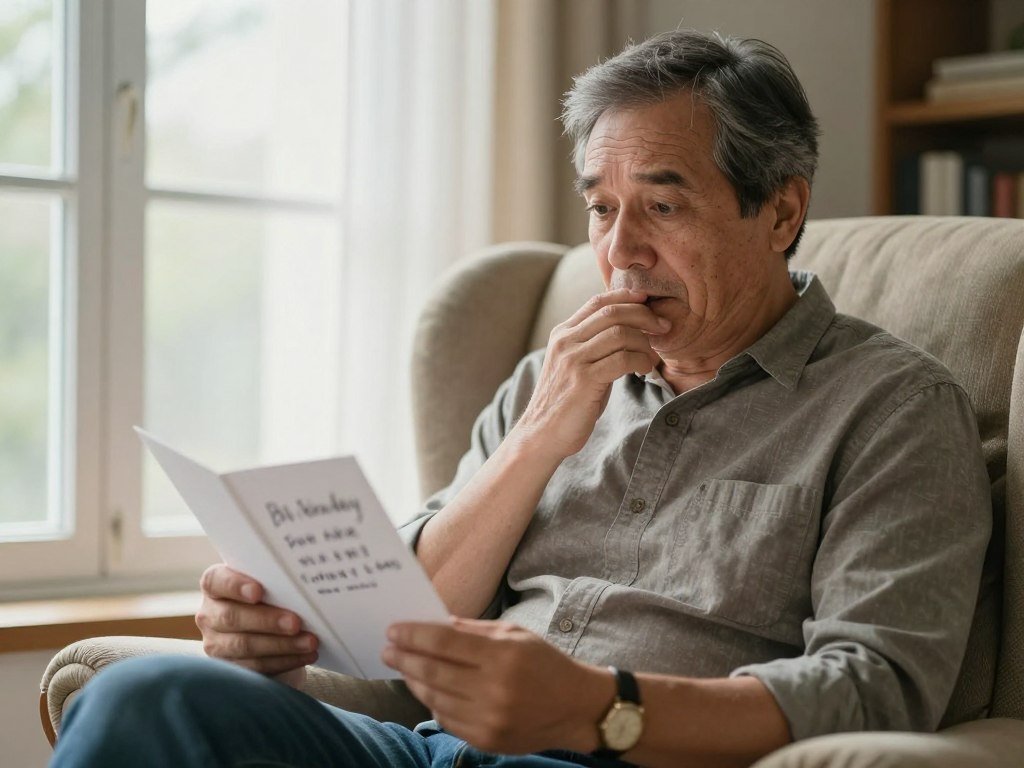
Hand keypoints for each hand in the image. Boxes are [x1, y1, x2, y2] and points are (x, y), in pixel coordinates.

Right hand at [196, 563, 318, 683]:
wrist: (272, 627)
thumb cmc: (272, 595)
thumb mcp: (269, 583)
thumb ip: (275, 579)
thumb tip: (302, 581)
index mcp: (215, 585)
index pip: (215, 581)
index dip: (235, 586)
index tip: (258, 591)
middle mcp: (210, 614)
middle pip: (231, 617)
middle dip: (267, 621)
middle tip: (296, 623)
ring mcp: (216, 643)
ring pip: (244, 645)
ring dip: (282, 645)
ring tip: (309, 642)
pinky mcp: (231, 667)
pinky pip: (256, 667)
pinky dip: (285, 660)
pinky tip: (306, 655)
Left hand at [382, 618, 613, 754]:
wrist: (576, 708)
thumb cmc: (545, 664)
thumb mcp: (515, 634)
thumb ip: (473, 631)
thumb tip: (434, 624)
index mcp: (502, 655)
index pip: (444, 642)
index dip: (414, 634)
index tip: (394, 630)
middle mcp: (494, 689)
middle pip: (434, 671)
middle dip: (404, 658)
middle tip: (387, 649)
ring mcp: (489, 719)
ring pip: (435, 698)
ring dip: (413, 681)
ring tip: (403, 668)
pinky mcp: (486, 740)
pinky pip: (447, 719)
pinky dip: (433, 703)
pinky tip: (427, 690)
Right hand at [514, 288, 666, 459]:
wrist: (542, 434)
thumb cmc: (566, 402)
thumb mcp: (575, 365)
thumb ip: (593, 345)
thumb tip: (629, 330)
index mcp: (562, 334)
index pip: (597, 302)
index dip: (626, 296)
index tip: (648, 301)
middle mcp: (565, 341)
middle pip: (612, 312)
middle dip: (644, 316)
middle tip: (663, 326)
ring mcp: (573, 360)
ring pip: (620, 334)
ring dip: (644, 343)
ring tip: (651, 358)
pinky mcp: (583, 380)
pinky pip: (622, 359)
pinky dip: (641, 361)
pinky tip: (644, 370)